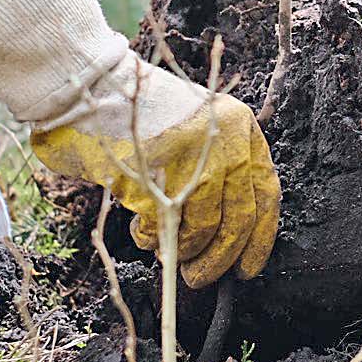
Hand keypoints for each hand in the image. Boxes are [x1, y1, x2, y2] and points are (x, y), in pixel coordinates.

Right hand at [32, 78, 279, 286]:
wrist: (94, 84)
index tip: (247, 268)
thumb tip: (227, 240)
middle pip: (238, 217)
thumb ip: (218, 173)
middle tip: (199, 278)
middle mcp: (226, 138)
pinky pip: (165, 224)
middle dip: (220, 258)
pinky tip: (143, 232)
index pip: (266, 194)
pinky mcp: (157, 170)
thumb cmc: (143, 115)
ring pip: (203, 226)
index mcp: (241, 127)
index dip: (259, 238)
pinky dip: (153, 239)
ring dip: (184, 251)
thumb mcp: (199, 132)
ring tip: (167, 254)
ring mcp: (193, 154)